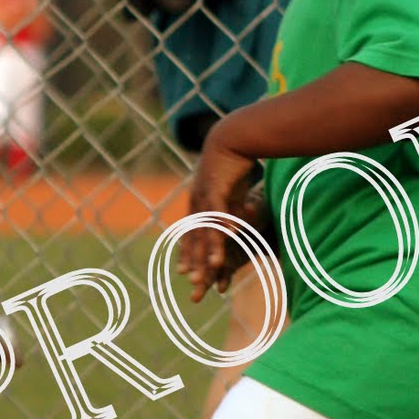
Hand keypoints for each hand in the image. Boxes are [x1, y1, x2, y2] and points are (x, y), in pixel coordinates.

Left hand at [178, 124, 261, 301]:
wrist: (233, 135)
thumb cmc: (234, 162)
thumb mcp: (232, 191)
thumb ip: (231, 208)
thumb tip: (234, 223)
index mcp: (198, 202)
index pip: (191, 233)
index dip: (188, 253)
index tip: (184, 272)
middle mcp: (197, 201)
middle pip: (195, 236)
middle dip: (195, 260)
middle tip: (194, 283)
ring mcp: (205, 194)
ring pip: (207, 227)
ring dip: (211, 248)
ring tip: (214, 268)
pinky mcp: (217, 186)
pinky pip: (220, 210)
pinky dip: (224, 225)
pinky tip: (229, 239)